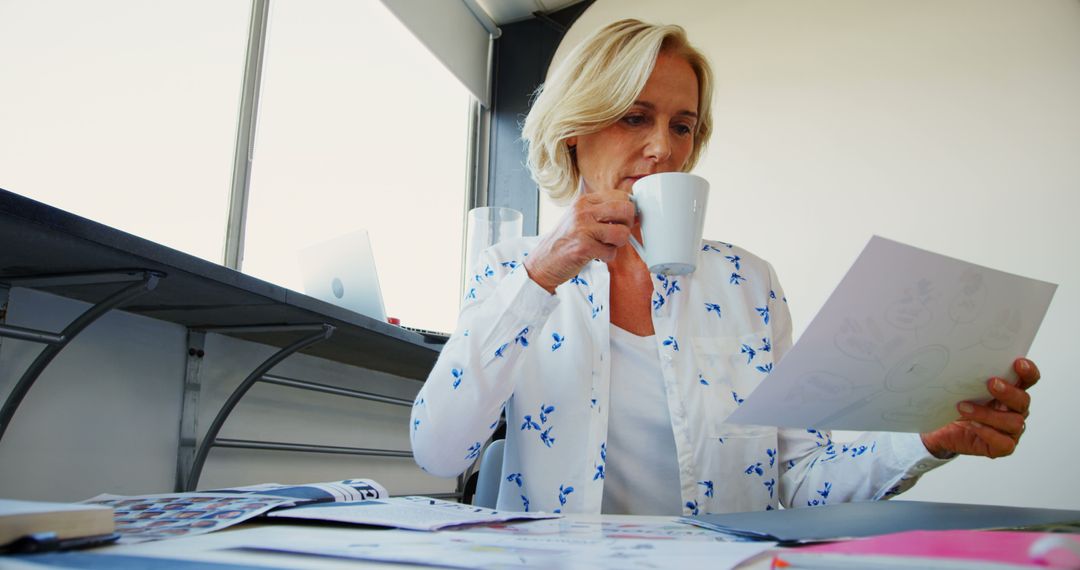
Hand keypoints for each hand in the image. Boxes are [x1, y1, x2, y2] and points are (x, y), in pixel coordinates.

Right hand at [524, 190, 635, 292]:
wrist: (543, 261)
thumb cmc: (565, 241)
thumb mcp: (579, 217)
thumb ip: (600, 211)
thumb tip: (631, 210)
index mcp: (584, 200)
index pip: (620, 196)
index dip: (628, 210)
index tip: (624, 220)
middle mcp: (583, 211)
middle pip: (626, 209)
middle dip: (628, 224)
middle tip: (617, 233)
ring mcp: (583, 228)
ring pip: (623, 233)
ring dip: (618, 244)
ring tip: (605, 245)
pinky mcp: (584, 247)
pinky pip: (612, 252)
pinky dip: (607, 257)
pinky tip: (595, 255)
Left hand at [920, 358, 1039, 458]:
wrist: (942, 430)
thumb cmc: (956, 405)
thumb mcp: (960, 388)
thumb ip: (969, 377)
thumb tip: (960, 361)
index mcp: (1010, 392)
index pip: (1028, 380)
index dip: (1028, 372)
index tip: (1018, 363)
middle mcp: (1015, 410)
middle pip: (1023, 400)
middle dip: (1009, 392)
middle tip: (991, 383)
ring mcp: (1010, 430)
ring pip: (1013, 422)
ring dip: (988, 414)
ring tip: (964, 407)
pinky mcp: (1002, 447)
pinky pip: (1004, 443)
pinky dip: (988, 433)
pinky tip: (973, 425)